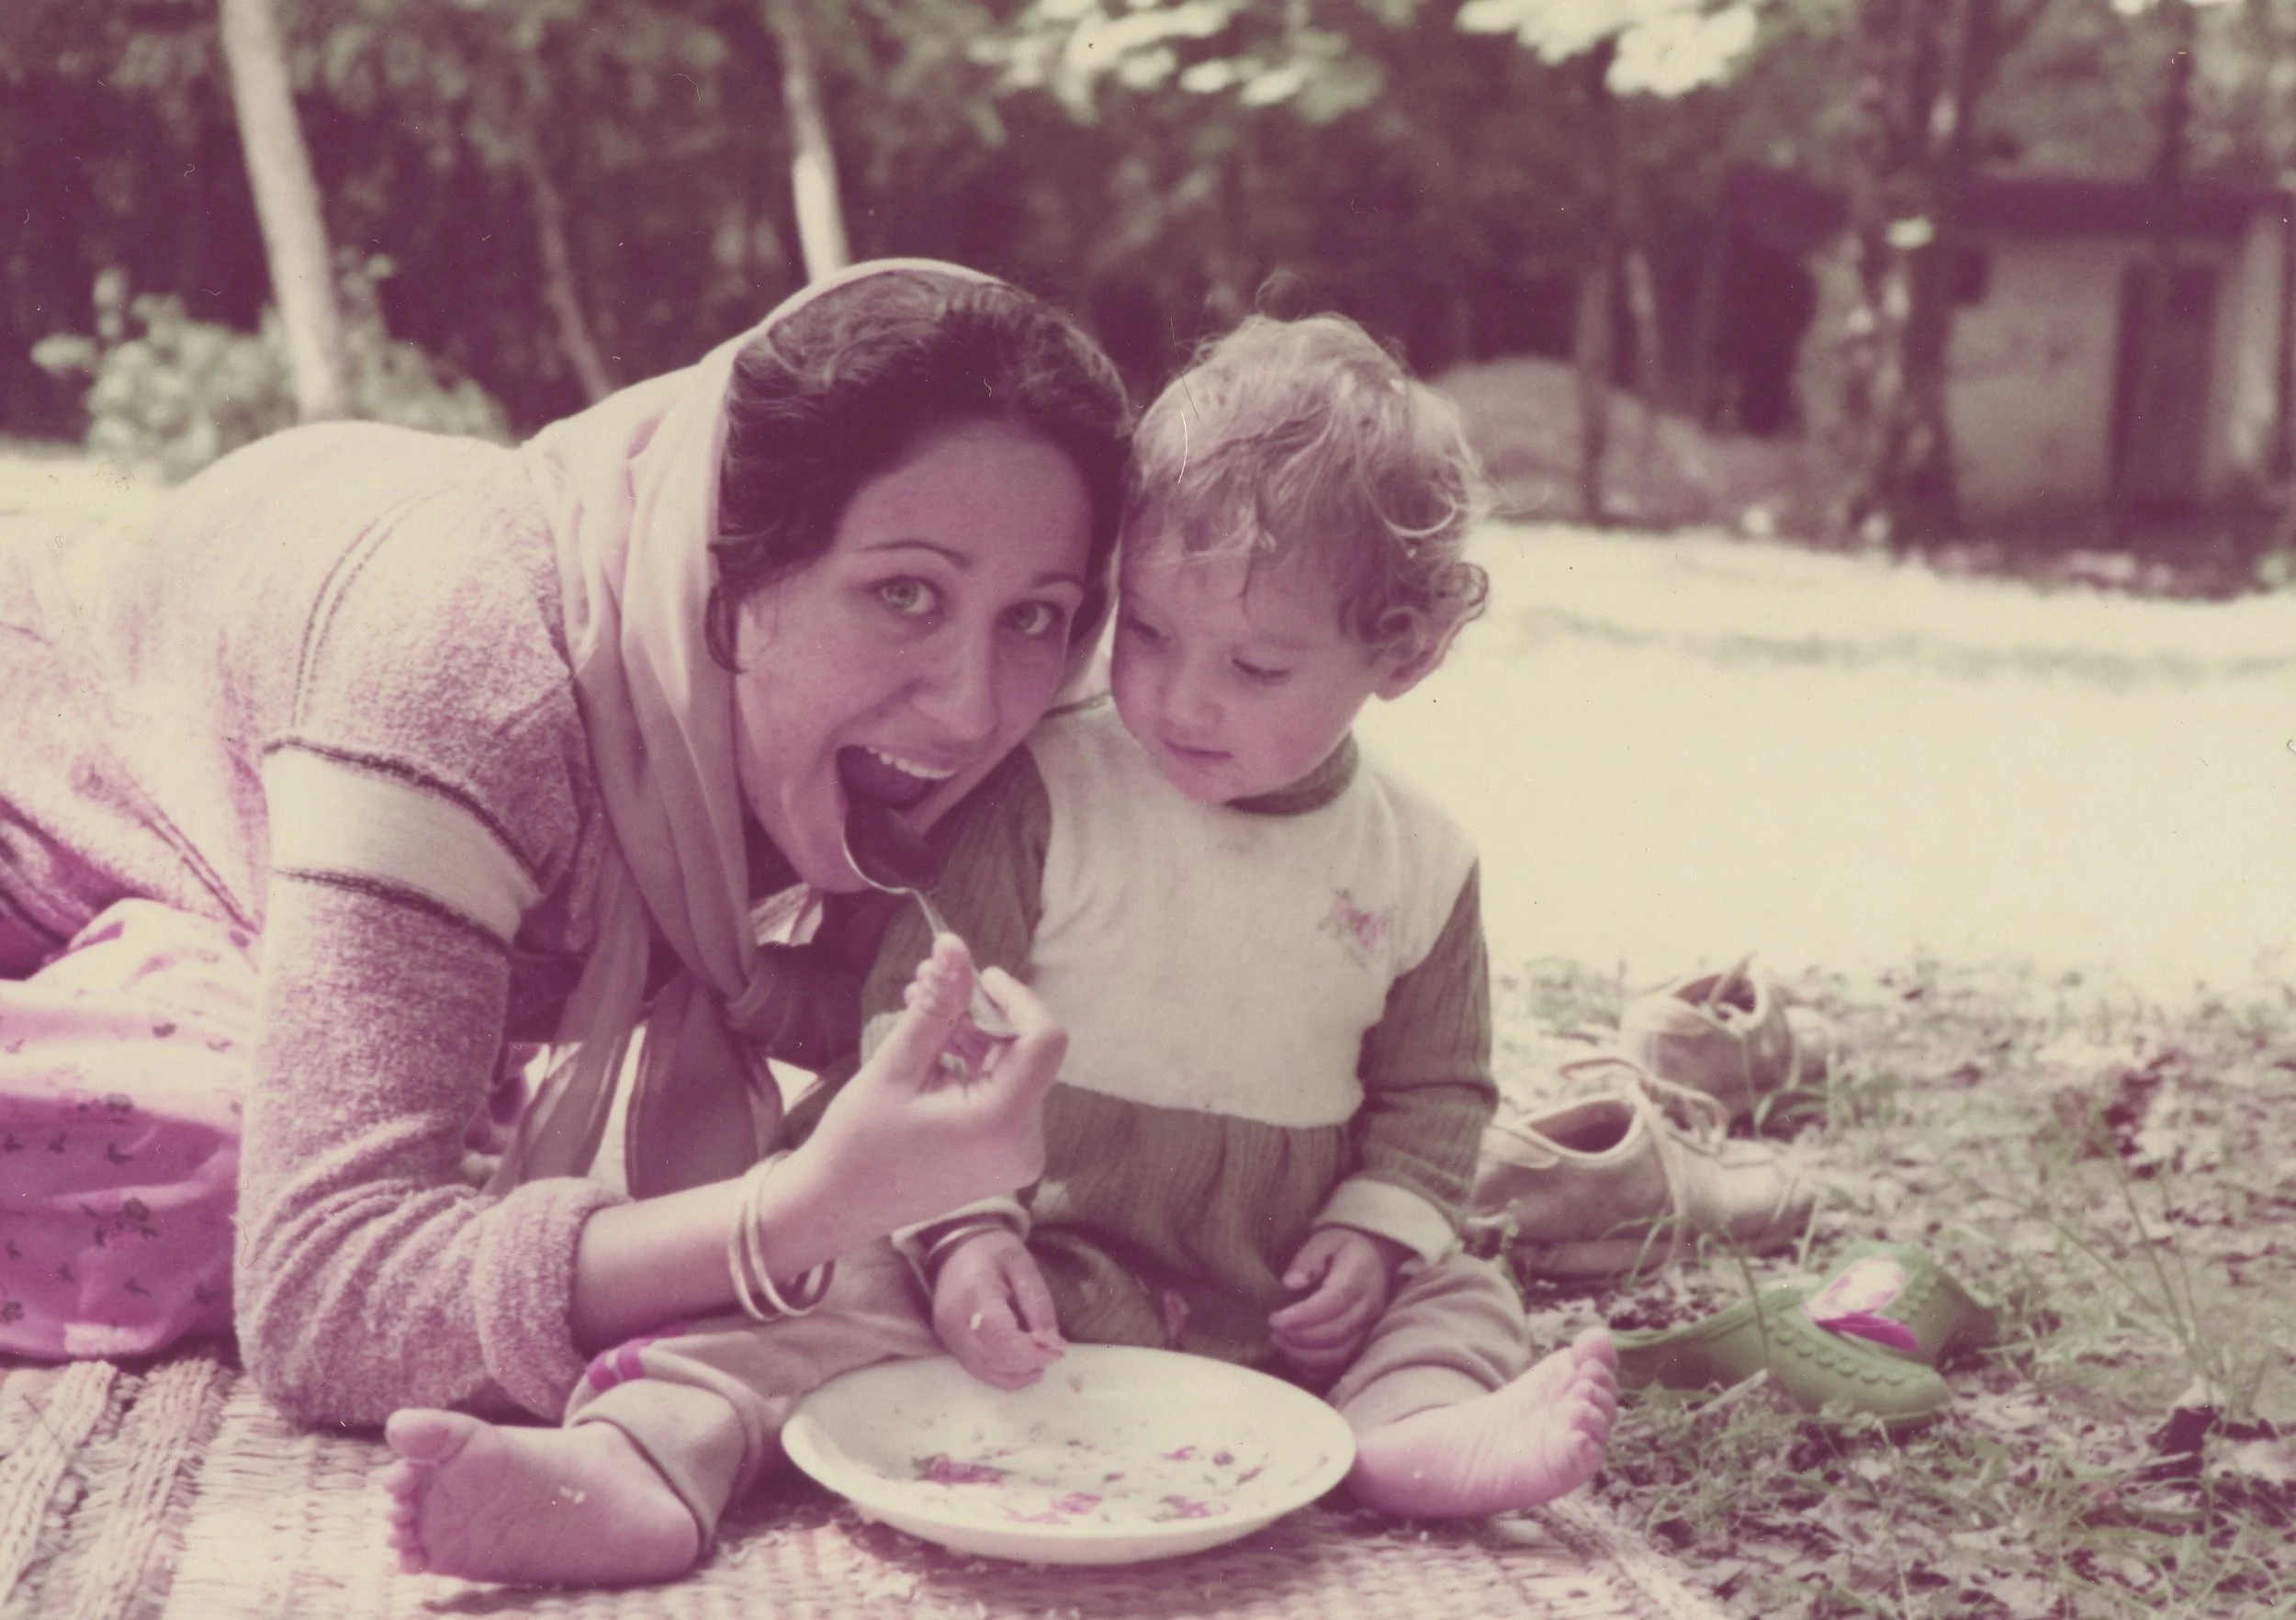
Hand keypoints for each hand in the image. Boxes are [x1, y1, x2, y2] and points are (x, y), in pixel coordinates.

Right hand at [795, 935, 1064, 1247]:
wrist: (836, 1208)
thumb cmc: (858, 1145)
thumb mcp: (896, 1066)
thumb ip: (936, 1005)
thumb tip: (955, 946)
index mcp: (1003, 1124)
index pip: (1043, 1039)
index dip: (1014, 997)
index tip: (975, 974)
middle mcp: (1024, 1143)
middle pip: (1027, 1052)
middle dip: (981, 1011)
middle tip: (929, 982)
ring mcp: (1017, 1154)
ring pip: (1013, 1069)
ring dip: (973, 1033)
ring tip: (919, 1006)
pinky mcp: (1003, 1156)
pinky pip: (1002, 1093)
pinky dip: (973, 1063)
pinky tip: (933, 1044)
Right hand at [931, 1227, 1066, 1388]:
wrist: (957, 1248)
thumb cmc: (994, 1252)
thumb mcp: (1024, 1266)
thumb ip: (1038, 1304)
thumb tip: (1052, 1344)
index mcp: (974, 1294)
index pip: (1001, 1336)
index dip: (1031, 1352)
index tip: (1057, 1351)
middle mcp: (954, 1319)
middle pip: (992, 1357)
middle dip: (1026, 1364)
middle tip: (1053, 1355)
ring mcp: (947, 1334)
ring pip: (983, 1369)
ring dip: (1015, 1375)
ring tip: (1040, 1366)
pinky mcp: (947, 1342)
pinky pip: (975, 1368)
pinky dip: (1000, 1376)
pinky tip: (1021, 1371)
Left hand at [1267, 1227, 1401, 1377]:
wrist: (1372, 1257)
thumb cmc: (1341, 1247)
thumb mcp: (1323, 1241)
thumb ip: (1307, 1260)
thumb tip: (1291, 1284)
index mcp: (1359, 1276)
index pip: (1334, 1301)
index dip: (1303, 1316)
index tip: (1275, 1319)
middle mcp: (1369, 1305)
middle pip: (1336, 1332)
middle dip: (1300, 1337)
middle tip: (1274, 1332)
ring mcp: (1369, 1327)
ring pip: (1340, 1353)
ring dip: (1306, 1355)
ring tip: (1280, 1343)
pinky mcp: (1364, 1342)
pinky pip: (1341, 1364)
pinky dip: (1316, 1367)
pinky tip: (1295, 1356)